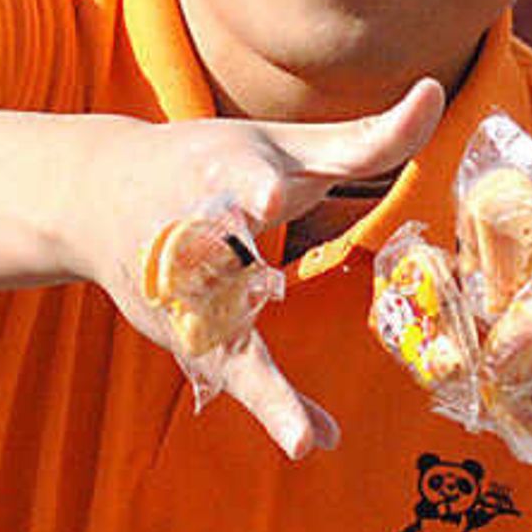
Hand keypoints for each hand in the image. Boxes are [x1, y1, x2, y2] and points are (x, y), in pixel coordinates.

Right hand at [81, 79, 444, 458]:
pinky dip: (269, 405)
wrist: (96, 194)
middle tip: (261, 284)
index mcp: (221, 170)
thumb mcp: (283, 146)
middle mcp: (194, 230)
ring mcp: (180, 287)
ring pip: (223, 336)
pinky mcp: (176, 327)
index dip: (249, 190)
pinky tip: (308, 439)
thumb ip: (363, 137)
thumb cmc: (213, 162)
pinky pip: (227, 371)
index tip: (262, 197)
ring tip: (300, 435)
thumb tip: (436, 92)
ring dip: (260, 384)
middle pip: (218, 260)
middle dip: (234, 276)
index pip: (236, 180)